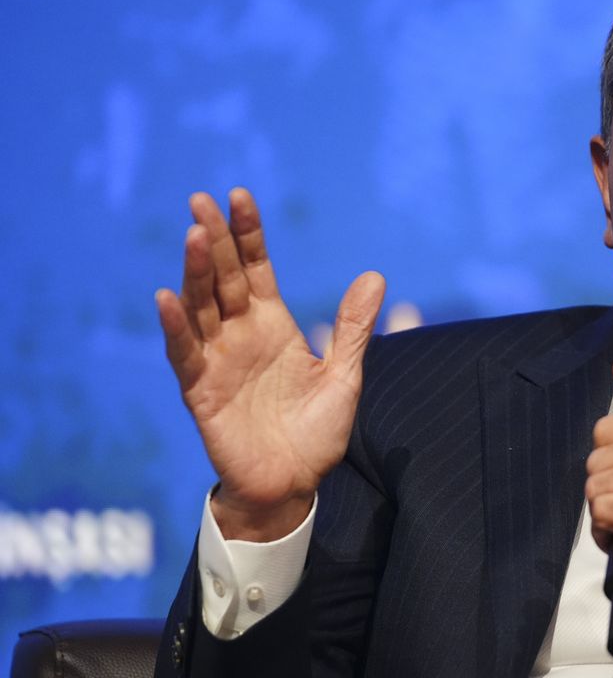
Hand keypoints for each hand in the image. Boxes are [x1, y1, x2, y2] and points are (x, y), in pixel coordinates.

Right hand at [154, 188, 384, 540]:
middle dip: (215, 239)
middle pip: (223, 278)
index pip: (256, 269)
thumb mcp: (343, 375)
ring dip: (196, 272)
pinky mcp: (200, 392)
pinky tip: (168, 298)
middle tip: (200, 199)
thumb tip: (375, 275)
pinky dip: (175, 327)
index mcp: (273, 325)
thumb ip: (352, 328)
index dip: (248, 234)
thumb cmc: (317, 433)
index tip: (239, 196)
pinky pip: (185, 354)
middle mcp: (240, 336)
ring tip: (195, 236)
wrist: (294, 486)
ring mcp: (218, 361)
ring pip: (201, 307)